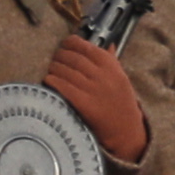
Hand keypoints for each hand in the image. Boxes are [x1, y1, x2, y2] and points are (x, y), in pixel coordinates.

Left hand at [41, 37, 147, 162]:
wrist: (125, 131)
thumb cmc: (121, 103)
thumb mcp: (121, 78)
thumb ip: (112, 60)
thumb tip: (107, 44)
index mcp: (110, 65)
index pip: (84, 46)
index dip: (69, 43)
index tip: (64, 45)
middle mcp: (101, 74)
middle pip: (71, 57)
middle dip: (59, 56)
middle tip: (55, 60)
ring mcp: (92, 89)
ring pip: (64, 70)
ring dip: (53, 69)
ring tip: (51, 71)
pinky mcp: (83, 103)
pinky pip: (62, 86)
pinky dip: (51, 81)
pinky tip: (48, 81)